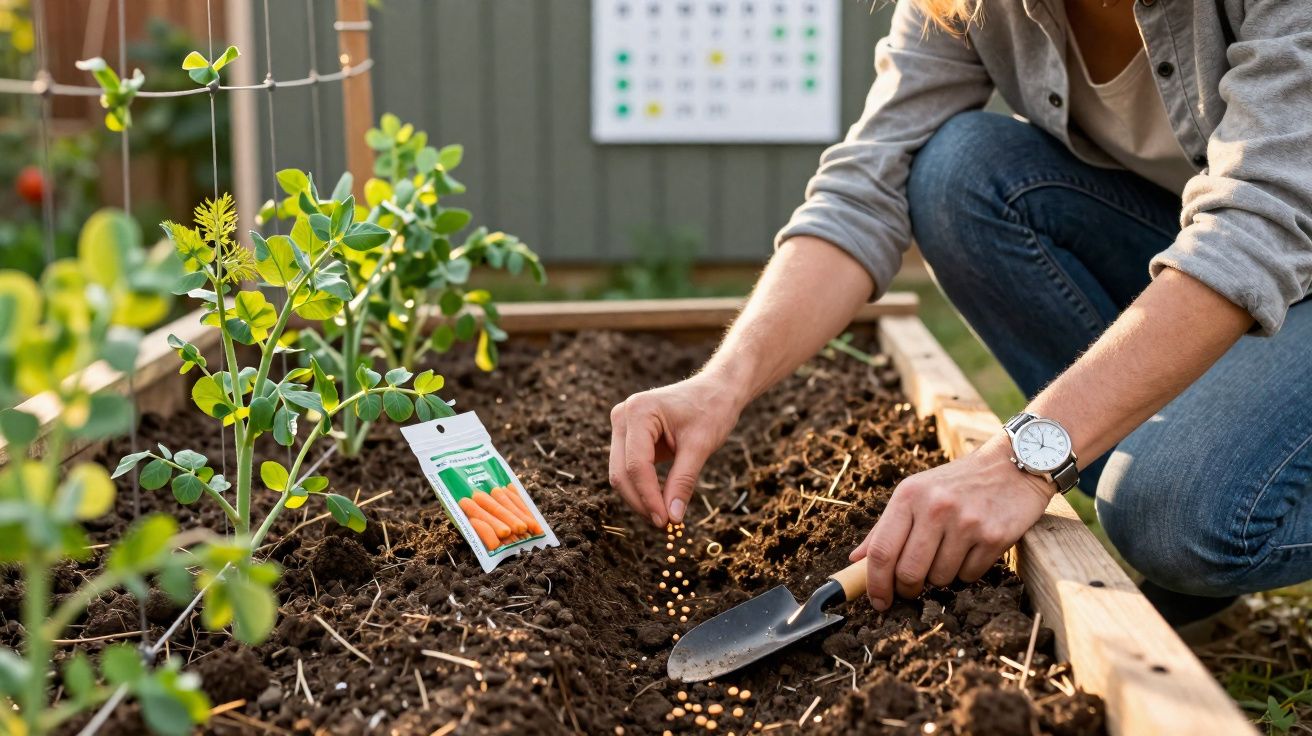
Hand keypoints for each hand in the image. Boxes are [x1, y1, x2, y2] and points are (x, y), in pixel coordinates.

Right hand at [610, 372, 744, 526]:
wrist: (716, 390)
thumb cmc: (711, 410)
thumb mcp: (701, 446)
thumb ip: (683, 481)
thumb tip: (673, 517)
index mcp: (638, 412)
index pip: (636, 466)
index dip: (649, 498)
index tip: (667, 522)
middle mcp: (622, 416)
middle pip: (621, 472)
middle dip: (642, 502)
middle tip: (666, 525)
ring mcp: (622, 426)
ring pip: (621, 474)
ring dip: (640, 498)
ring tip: (665, 517)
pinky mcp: (628, 437)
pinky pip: (629, 469)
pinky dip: (643, 488)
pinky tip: (661, 503)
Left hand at [849, 435, 1054, 609]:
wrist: (1011, 466)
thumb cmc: (956, 483)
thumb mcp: (916, 493)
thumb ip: (885, 527)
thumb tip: (855, 560)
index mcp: (909, 495)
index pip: (881, 551)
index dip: (875, 584)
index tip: (878, 602)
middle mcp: (936, 507)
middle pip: (909, 572)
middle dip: (907, 589)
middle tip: (911, 588)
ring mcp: (966, 522)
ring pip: (940, 578)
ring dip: (940, 577)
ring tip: (948, 552)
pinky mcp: (994, 536)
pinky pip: (969, 576)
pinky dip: (966, 572)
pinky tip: (971, 549)